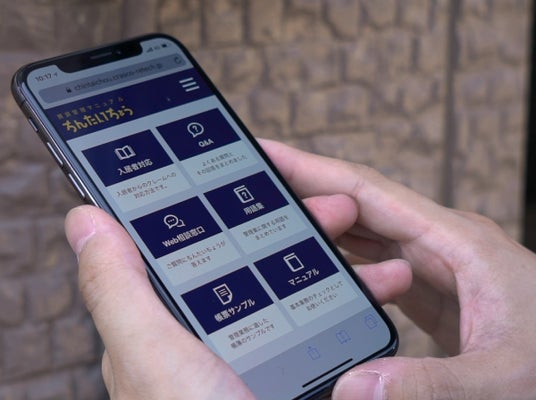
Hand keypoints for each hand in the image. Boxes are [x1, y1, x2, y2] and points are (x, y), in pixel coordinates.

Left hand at [64, 180, 408, 397]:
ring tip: (370, 245)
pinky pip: (324, 322)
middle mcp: (214, 335)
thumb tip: (84, 217)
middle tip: (340, 207)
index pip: (202, 245)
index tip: (271, 179)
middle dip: (302, 225)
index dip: (232, 207)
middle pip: (258, 260)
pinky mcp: (293, 371)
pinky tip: (377, 291)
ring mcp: (258, 353)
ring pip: (297, 286)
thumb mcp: (151, 354)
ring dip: (337, 260)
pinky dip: (355, 301)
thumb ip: (119, 289)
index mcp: (171, 323)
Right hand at [261, 139, 535, 399]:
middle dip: (306, 194)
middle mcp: (440, 245)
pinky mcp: (432, 294)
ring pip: (365, 237)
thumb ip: (430, 383)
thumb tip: (350, 386)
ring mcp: (436, 269)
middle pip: (358, 207)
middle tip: (254, 195)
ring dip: (323, 232)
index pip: (366, 191)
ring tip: (274, 231)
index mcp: (455, 241)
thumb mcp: (505, 378)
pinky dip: (343, 267)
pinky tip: (317, 276)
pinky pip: (376, 270)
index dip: (311, 168)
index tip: (266, 154)